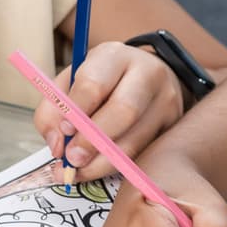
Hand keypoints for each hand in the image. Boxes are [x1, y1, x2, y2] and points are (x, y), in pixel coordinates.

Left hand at [30, 40, 185, 182]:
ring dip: (102, 163)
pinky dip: (116, 167)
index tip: (64, 131)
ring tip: (79, 171)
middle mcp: (147, 74)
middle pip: (123, 111)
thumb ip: (53, 111)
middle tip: (72, 159)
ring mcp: (166, 101)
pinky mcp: (173, 126)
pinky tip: (97, 168)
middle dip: (93, 141)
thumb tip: (57, 147)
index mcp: (114, 56)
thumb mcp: (71, 83)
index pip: (94, 84)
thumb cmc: (102, 82)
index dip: (76, 113)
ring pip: (135, 140)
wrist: (147, 77)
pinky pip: (143, 154)